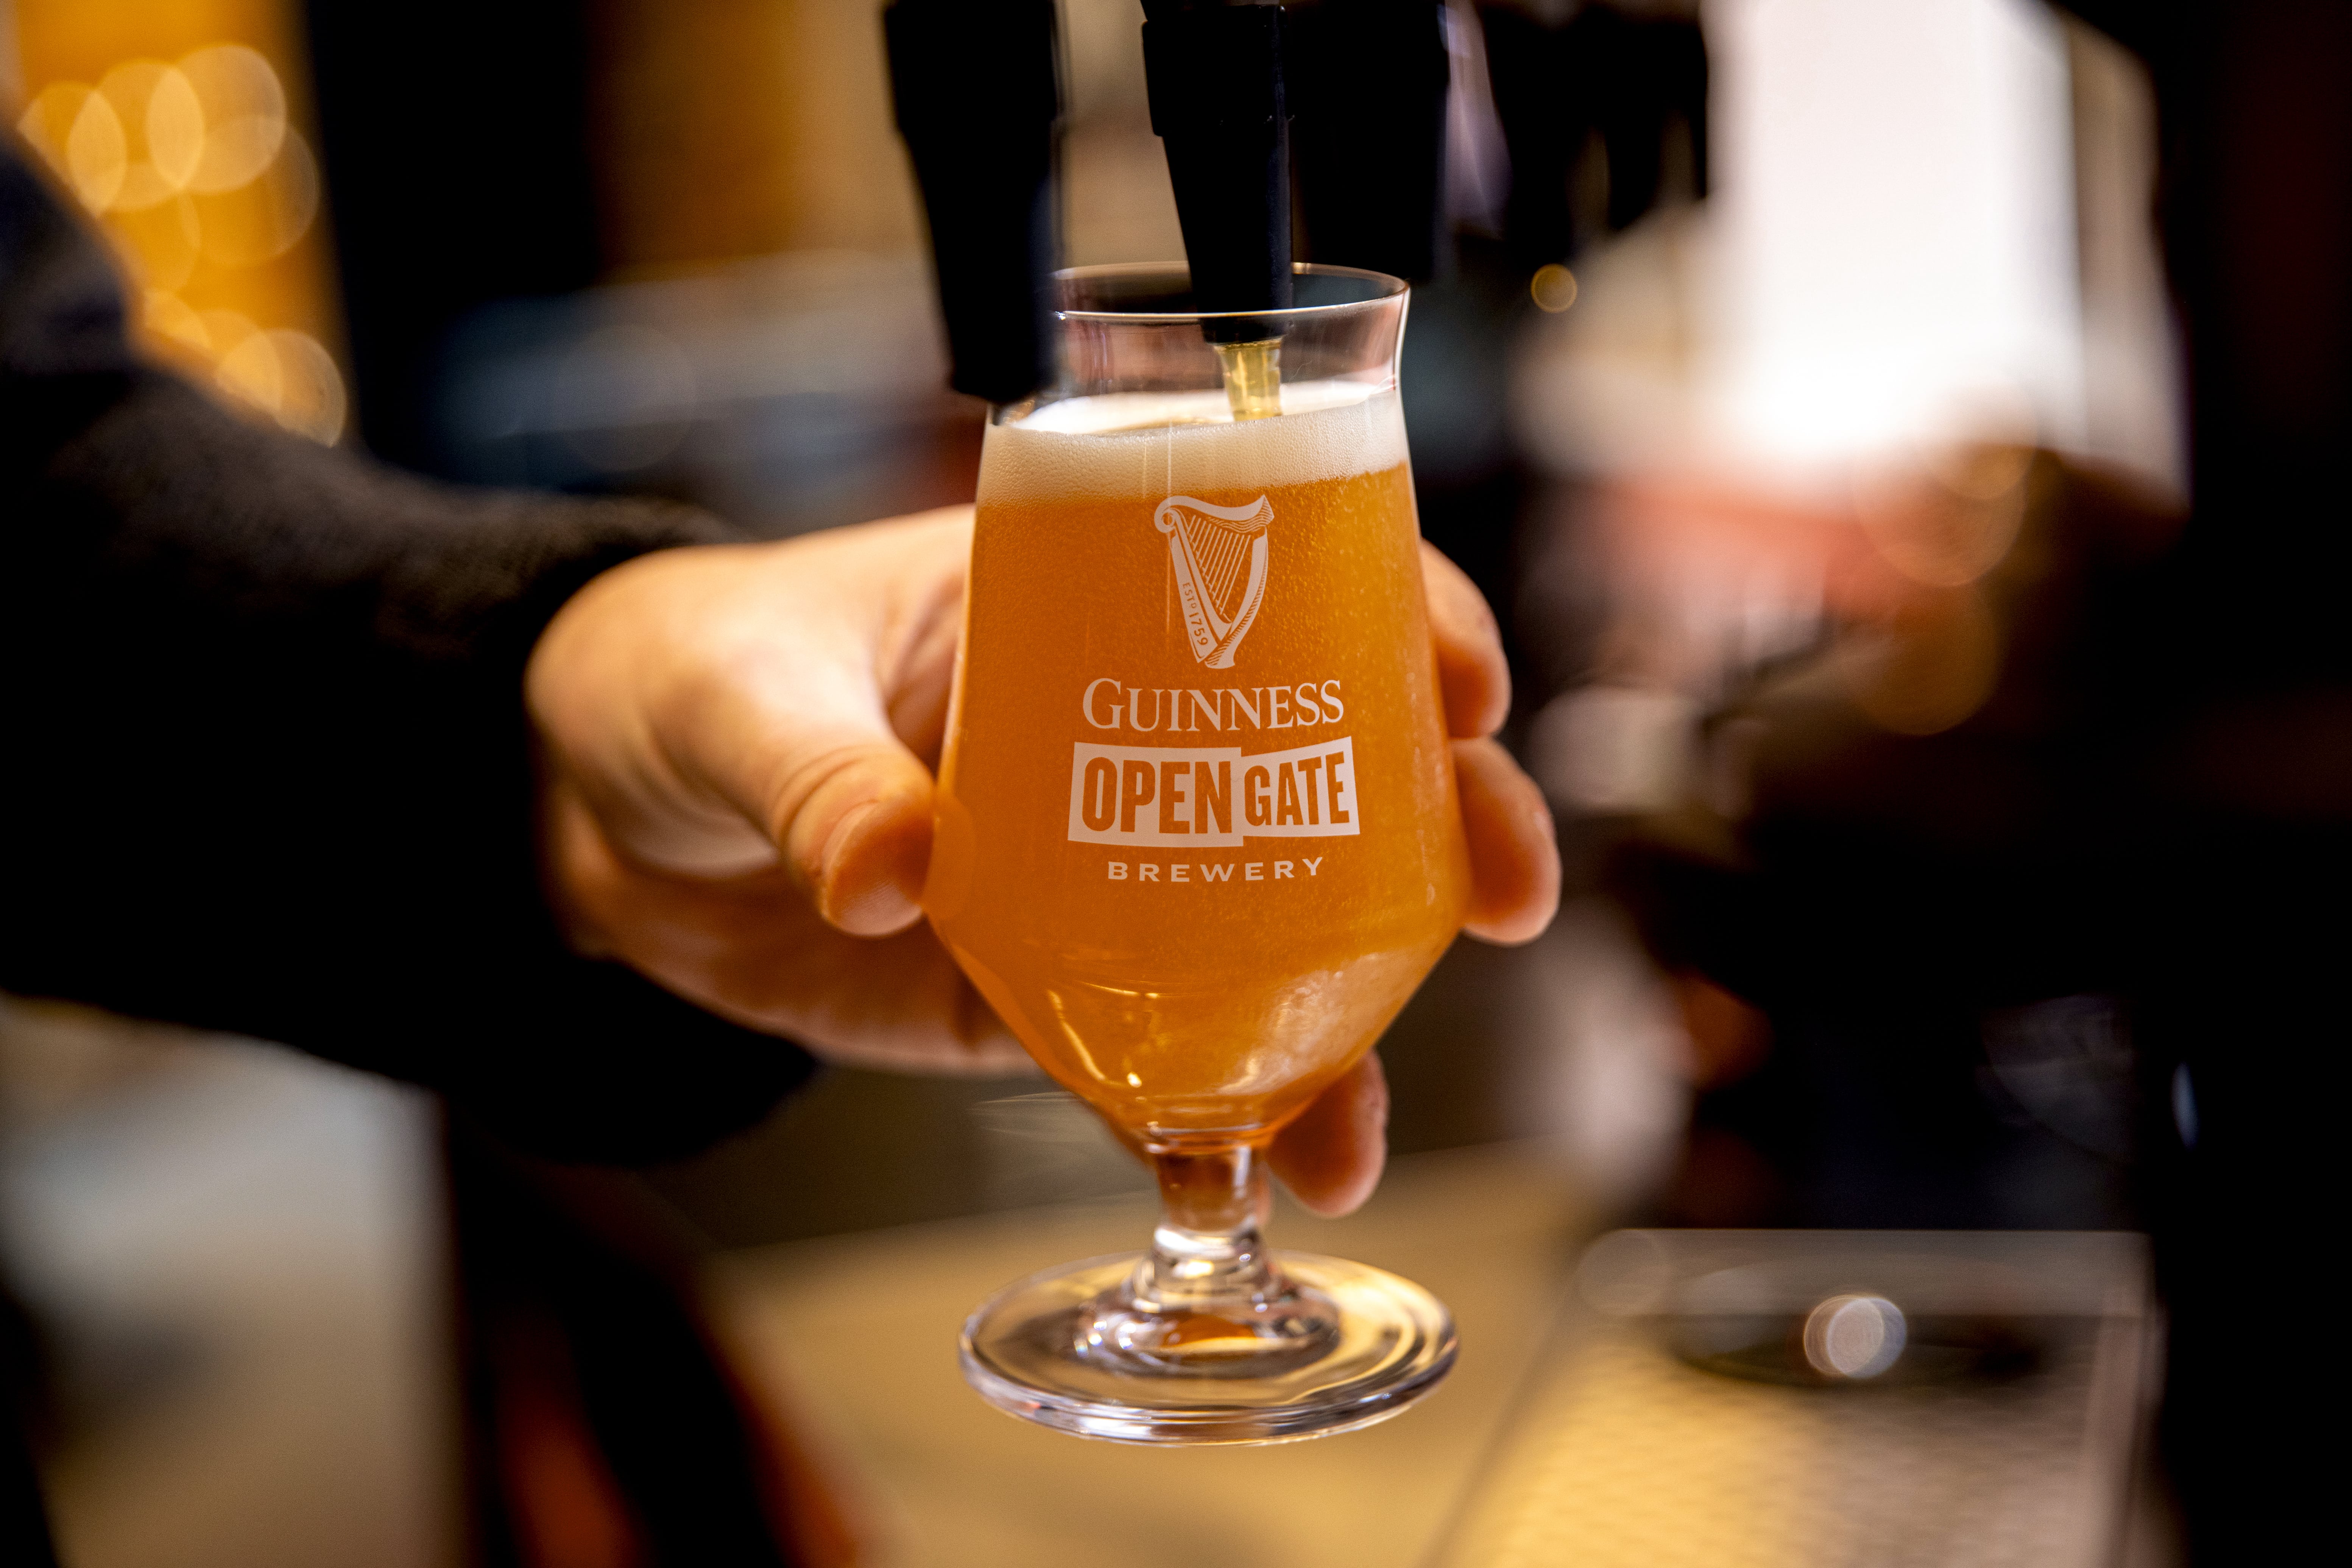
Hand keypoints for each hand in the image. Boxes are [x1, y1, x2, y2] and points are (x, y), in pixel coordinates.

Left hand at [526, 506, 1558, 1209]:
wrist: (599, 815)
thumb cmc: (681, 679)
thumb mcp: (741, 697)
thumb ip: (816, 777)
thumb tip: (891, 868)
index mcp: (1079, 606)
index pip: (1281, 584)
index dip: (1400, 618)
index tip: (1464, 681)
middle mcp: (1126, 740)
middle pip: (1333, 771)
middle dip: (1447, 830)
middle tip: (1511, 893)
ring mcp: (1098, 878)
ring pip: (1272, 941)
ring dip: (1345, 1034)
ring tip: (1353, 1133)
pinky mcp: (1041, 992)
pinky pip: (1158, 1056)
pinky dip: (1208, 1121)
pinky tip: (1244, 1177)